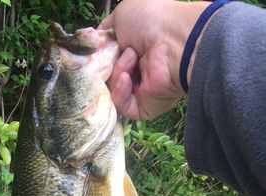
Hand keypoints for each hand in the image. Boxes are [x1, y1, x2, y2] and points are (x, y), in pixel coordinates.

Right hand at [98, 0, 209, 119]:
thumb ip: (104, 31)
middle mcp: (138, 72)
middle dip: (105, 66)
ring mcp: (141, 91)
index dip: (98, 58)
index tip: (95, 51)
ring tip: (132, 57)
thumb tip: (94, 43)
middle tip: (110, 55)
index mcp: (133, 51)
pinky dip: (120, 91)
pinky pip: (122, 105)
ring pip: (112, 90)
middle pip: (106, 78)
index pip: (107, 62)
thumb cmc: (151, 20)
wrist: (174, 39)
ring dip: (117, 72)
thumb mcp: (121, 15)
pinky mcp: (144, 108)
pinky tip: (127, 77)